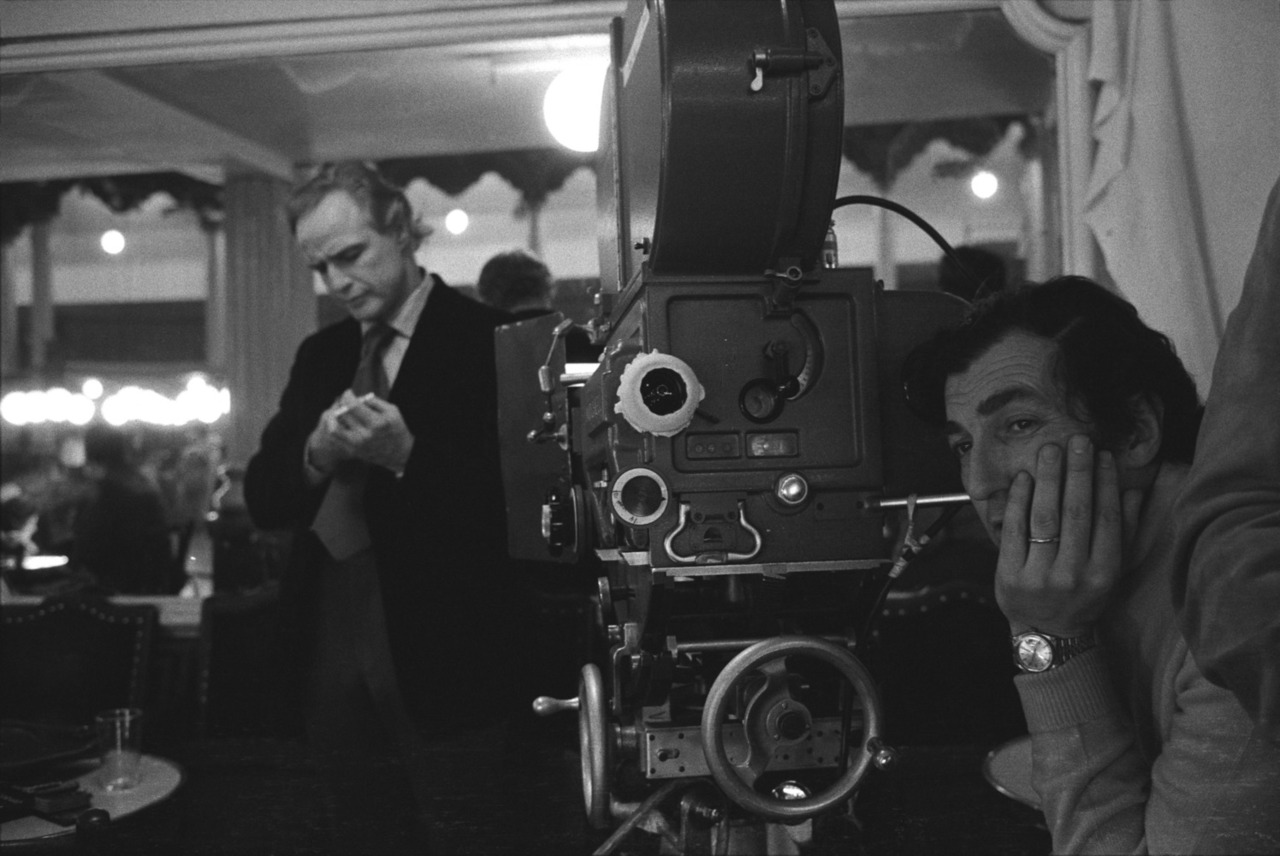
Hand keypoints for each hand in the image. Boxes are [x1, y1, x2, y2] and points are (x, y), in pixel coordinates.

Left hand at [322, 393, 414, 472]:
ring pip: (333, 428)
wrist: (399, 453)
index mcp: (377, 423)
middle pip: (341, 415)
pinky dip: (333, 427)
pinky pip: (335, 438)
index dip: (347, 395)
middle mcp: (365, 435)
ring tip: (337, 412)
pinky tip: (340, 422)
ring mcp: (357, 445)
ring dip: (332, 417)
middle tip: (344, 401)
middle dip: (340, 403)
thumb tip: (355, 397)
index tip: (348, 392)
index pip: (352, 406)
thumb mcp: (392, 411)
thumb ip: (374, 401)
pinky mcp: (352, 451)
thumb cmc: (395, 428)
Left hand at [995, 434, 1142, 637]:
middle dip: (1078, 472)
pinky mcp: (1010, 574)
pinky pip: (1014, 530)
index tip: (1103, 455)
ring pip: (1045, 517)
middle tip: (1078, 440)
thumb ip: (1123, 532)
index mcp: (1103, 573)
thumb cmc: (1083, 597)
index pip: (1105, 519)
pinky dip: (1019, 501)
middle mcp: (1073, 574)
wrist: (1047, 635)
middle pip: (1076, 513)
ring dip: (1049, 478)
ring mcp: (1039, 575)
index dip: (1105, 484)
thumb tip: (1134, 491)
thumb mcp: (1111, 571)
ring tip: (1051, 449)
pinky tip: (1025, 478)